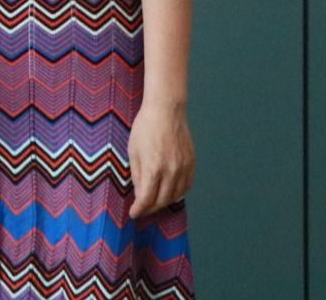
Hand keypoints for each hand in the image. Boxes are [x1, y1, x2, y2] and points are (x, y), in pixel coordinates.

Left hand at [127, 100, 194, 218]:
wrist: (166, 111)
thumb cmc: (145, 128)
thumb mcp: (133, 151)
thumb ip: (136, 175)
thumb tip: (139, 193)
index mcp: (153, 168)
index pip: (147, 199)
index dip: (139, 209)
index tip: (134, 214)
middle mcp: (171, 172)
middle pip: (162, 201)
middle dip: (151, 208)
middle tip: (142, 210)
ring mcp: (184, 168)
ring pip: (176, 196)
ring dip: (164, 202)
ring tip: (154, 202)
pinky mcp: (192, 164)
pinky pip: (186, 186)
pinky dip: (178, 193)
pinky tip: (170, 193)